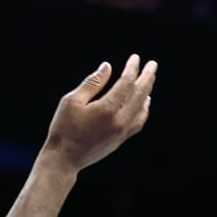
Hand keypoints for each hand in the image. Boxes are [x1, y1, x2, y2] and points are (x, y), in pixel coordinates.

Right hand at [42, 54, 157, 172]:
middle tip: (152, 64)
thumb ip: (92, 83)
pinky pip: (140, 121)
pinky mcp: (121, 139)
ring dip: (147, 91)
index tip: (135, 58)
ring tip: (149, 80)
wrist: (64, 159)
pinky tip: (144, 102)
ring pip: (143, 107)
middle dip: (147, 77)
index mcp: (107, 109)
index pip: (127, 83)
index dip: (132, 68)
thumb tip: (107, 67)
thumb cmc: (63, 128)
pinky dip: (144, 108)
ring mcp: (122, 131)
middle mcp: (120, 120)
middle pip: (140, 93)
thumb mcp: (71, 101)